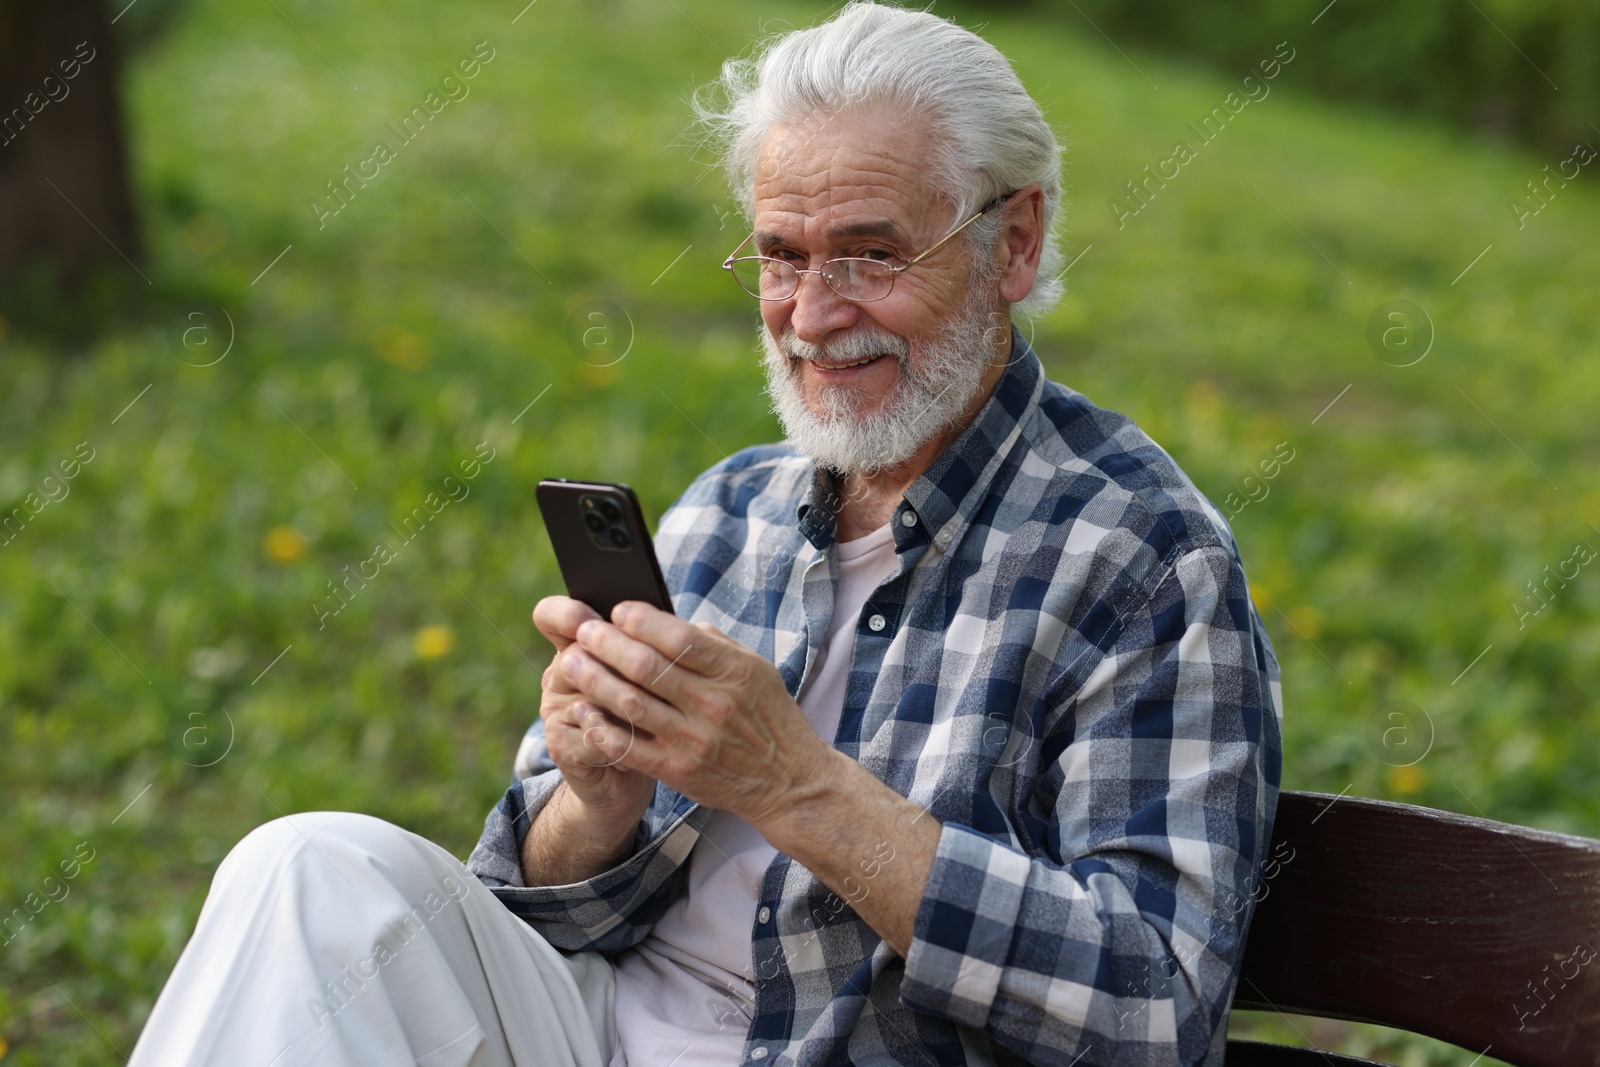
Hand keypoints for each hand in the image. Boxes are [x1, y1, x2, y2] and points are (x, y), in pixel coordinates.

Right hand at [531, 596, 654, 832]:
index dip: (566, 613)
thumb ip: (654, 650)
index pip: (552, 616)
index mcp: (577, 647)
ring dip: (628, 699)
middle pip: (577, 653)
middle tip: (654, 666)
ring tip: (662, 705)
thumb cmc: (648, 715)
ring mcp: (555, 711)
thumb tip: (681, 627)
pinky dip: (624, 736)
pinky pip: (593, 735)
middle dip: (620, 659)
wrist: (626, 778)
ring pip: (589, 694)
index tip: (597, 616)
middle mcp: (559, 675)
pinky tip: (648, 738)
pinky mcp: (560, 747)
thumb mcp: (652, 677)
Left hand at [558, 600, 837, 825]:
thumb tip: (666, 622)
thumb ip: (713, 644)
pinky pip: (629, 748)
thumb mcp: (756, 669)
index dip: (641, 620)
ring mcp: (695, 740)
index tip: (617, 610)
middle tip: (583, 630)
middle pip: (647, 667)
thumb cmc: (768, 717)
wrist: (788, 781)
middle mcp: (714, 704)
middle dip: (606, 644)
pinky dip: (601, 728)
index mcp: (734, 671)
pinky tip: (584, 712)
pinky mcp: (679, 771)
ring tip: (571, 662)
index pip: (679, 638)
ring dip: (594, 680)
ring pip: (631, 704)